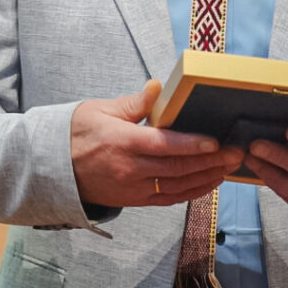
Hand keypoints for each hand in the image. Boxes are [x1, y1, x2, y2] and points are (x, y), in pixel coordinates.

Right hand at [70, 80, 244, 206]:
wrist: (51, 169)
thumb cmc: (75, 134)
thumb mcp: (99, 110)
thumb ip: (133, 103)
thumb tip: (158, 87)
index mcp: (122, 142)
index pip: (163, 145)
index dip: (192, 145)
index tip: (215, 141)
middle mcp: (129, 169)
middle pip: (177, 168)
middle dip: (210, 161)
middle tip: (235, 153)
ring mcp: (132, 188)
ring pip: (176, 186)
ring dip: (205, 178)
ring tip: (228, 167)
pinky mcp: (133, 200)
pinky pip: (167, 199)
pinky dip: (190, 192)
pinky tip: (208, 183)